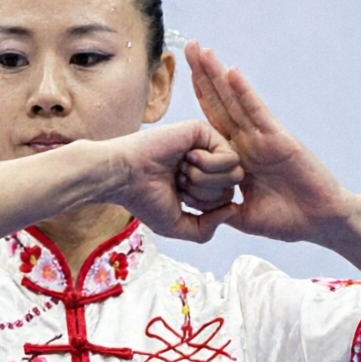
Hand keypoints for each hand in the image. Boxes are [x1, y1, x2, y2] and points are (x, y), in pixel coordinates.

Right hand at [103, 117, 237, 244]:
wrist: (125, 177)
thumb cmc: (144, 200)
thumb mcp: (175, 225)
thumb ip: (204, 229)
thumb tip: (232, 211)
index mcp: (199, 184)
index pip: (224, 199)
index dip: (204, 206)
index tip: (180, 198)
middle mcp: (206, 165)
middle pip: (232, 187)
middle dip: (205, 194)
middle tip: (180, 184)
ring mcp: (207, 147)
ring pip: (235, 172)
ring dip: (205, 180)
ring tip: (181, 171)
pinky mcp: (207, 132)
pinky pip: (230, 157)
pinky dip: (209, 166)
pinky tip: (187, 158)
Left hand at [186, 42, 358, 244]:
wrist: (318, 222)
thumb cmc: (286, 219)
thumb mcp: (242, 216)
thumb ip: (221, 208)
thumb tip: (198, 211)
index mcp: (239, 157)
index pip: (212, 123)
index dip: (199, 99)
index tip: (180, 79)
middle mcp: (250, 141)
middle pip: (221, 102)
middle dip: (204, 75)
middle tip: (187, 46)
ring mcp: (264, 138)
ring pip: (236, 101)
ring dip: (219, 75)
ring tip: (202, 51)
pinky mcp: (279, 140)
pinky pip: (257, 113)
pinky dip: (245, 93)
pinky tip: (232, 74)